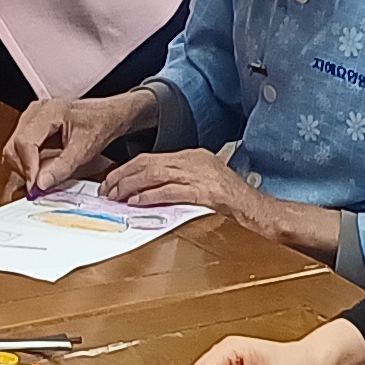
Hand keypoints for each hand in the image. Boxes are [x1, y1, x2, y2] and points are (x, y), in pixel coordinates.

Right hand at [7, 88, 149, 193]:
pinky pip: (19, 148)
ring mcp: (30, 119)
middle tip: (38, 186)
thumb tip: (41, 183)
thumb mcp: (85, 149)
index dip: (28, 167)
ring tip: (41, 177)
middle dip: (24, 169)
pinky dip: (27, 163)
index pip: (25, 141)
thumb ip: (63, 166)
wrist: (106, 116)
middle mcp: (35, 112)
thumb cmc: (99, 124)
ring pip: (13, 149)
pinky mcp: (31, 128)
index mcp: (47, 112)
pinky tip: (41, 170)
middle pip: (14, 146)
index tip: (34, 185)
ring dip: (24, 167)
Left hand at [99, 147, 257, 221]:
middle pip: (148, 163)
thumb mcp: (203, 183)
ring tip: (116, 195)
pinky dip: (150, 196)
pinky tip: (137, 201)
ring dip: (131, 185)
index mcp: (193, 156)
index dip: (128, 168)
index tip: (113, 179)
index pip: (152, 157)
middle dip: (123, 175)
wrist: (256, 208)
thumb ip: (179, 183)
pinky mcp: (205, 192)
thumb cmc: (232, 200)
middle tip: (107, 188)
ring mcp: (200, 175)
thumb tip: (148, 192)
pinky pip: (171, 191)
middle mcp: (194, 160)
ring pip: (155, 174)